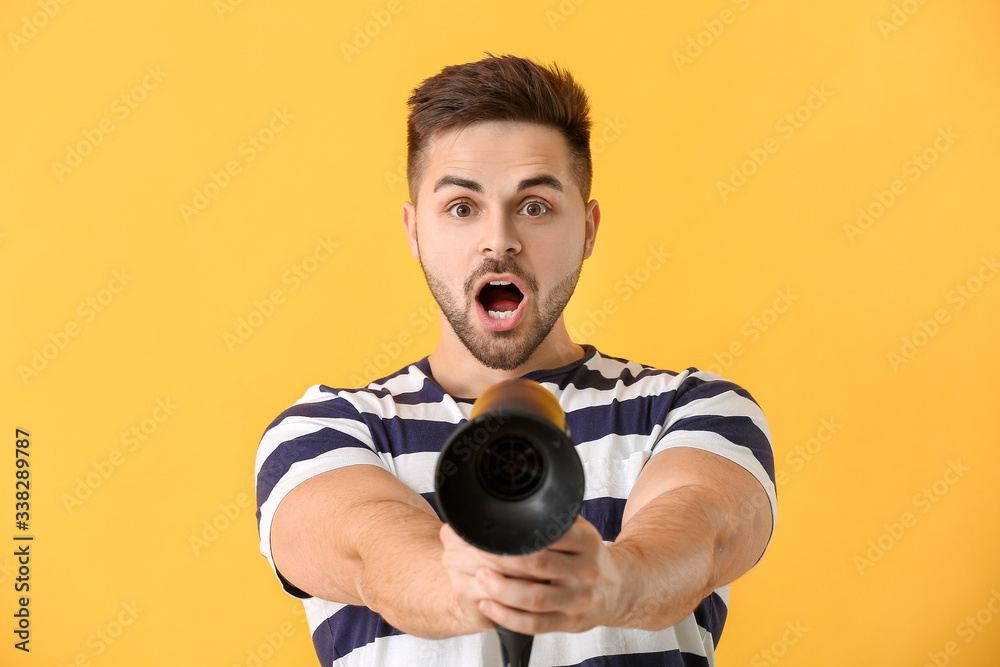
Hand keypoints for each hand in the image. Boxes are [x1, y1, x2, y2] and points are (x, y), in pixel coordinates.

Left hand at [439, 516, 625, 635]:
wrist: (619, 589)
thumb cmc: (589, 556)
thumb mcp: (581, 530)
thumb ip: (555, 520)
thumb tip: (515, 503)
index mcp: (586, 542)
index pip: (548, 535)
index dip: (516, 534)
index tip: (492, 530)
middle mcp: (585, 571)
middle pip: (538, 564)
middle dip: (502, 559)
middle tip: (478, 551)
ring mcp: (578, 600)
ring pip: (534, 598)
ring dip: (502, 589)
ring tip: (481, 576)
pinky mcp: (570, 623)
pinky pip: (535, 624)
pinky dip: (508, 616)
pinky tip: (488, 606)